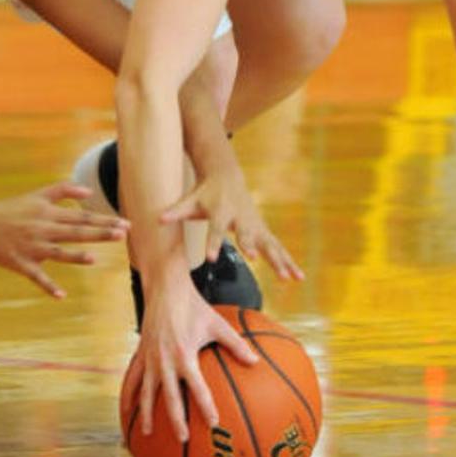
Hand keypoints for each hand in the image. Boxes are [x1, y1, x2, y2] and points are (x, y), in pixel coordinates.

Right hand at [0, 182, 128, 297]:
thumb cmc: (12, 208)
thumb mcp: (38, 195)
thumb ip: (63, 190)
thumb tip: (89, 192)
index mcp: (49, 214)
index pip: (82, 217)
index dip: (104, 220)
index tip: (125, 223)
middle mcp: (43, 229)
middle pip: (76, 232)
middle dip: (100, 233)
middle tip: (123, 234)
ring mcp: (32, 247)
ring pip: (58, 252)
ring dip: (76, 256)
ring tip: (93, 259)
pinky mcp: (21, 263)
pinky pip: (36, 276)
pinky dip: (48, 286)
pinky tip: (61, 296)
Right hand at [121, 275, 257, 441]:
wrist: (165, 288)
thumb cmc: (194, 306)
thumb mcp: (218, 324)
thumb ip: (236, 344)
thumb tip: (256, 362)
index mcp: (185, 355)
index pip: (197, 387)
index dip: (205, 406)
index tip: (213, 423)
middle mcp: (165, 360)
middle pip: (170, 397)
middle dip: (176, 419)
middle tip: (182, 439)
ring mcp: (150, 358)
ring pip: (146, 391)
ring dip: (146, 413)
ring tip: (146, 432)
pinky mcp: (140, 353)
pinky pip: (132, 377)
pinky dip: (128, 393)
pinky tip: (126, 409)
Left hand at [159, 171, 302, 281]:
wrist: (226, 177)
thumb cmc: (205, 193)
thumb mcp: (189, 200)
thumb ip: (175, 211)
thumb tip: (156, 219)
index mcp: (220, 212)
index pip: (214, 229)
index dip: (212, 243)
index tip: (209, 258)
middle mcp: (240, 218)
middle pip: (246, 234)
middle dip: (250, 246)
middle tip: (254, 258)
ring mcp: (255, 224)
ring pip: (269, 244)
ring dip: (279, 260)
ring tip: (288, 278)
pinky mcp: (263, 230)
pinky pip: (278, 248)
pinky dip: (289, 262)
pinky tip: (299, 278)